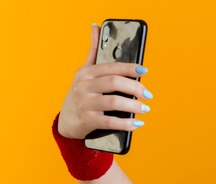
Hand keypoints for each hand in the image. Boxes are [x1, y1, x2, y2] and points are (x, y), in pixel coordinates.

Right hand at [57, 24, 152, 138]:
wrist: (66, 122)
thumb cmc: (80, 95)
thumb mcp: (84, 72)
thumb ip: (93, 52)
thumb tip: (95, 27)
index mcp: (86, 73)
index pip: (112, 67)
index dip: (130, 68)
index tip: (144, 70)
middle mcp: (84, 86)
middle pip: (114, 82)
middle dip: (135, 88)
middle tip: (148, 95)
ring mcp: (85, 104)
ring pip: (114, 101)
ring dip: (133, 106)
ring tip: (145, 109)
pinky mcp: (88, 120)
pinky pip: (110, 122)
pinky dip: (126, 123)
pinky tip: (137, 124)